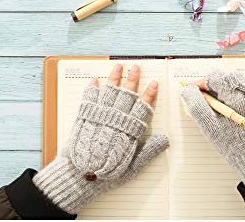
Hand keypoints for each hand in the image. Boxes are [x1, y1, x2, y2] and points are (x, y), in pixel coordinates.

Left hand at [33, 64, 168, 214]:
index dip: (149, 94)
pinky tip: (95, 81)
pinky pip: (89, 98)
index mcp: (128, 130)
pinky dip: (92, 88)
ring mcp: (100, 116)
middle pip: (127, 94)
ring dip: (114, 77)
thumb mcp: (133, 166)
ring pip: (110, 91)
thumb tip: (164, 140)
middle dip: (132, 78)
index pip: (142, 107)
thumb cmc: (106, 174)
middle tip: (135, 67)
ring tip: (118, 66)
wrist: (80, 177)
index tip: (153, 83)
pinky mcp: (85, 117)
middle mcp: (115, 120)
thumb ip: (149, 151)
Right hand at [181, 70, 244, 186]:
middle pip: (222, 78)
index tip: (190, 91)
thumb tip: (187, 90)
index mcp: (236, 94)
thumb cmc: (233, 144)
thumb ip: (196, 105)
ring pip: (228, 83)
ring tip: (208, 105)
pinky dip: (225, 95)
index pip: (214, 77)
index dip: (199, 83)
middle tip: (198, 98)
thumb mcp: (209, 125)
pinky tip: (220, 108)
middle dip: (208, 85)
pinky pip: (236, 90)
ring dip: (216, 89)